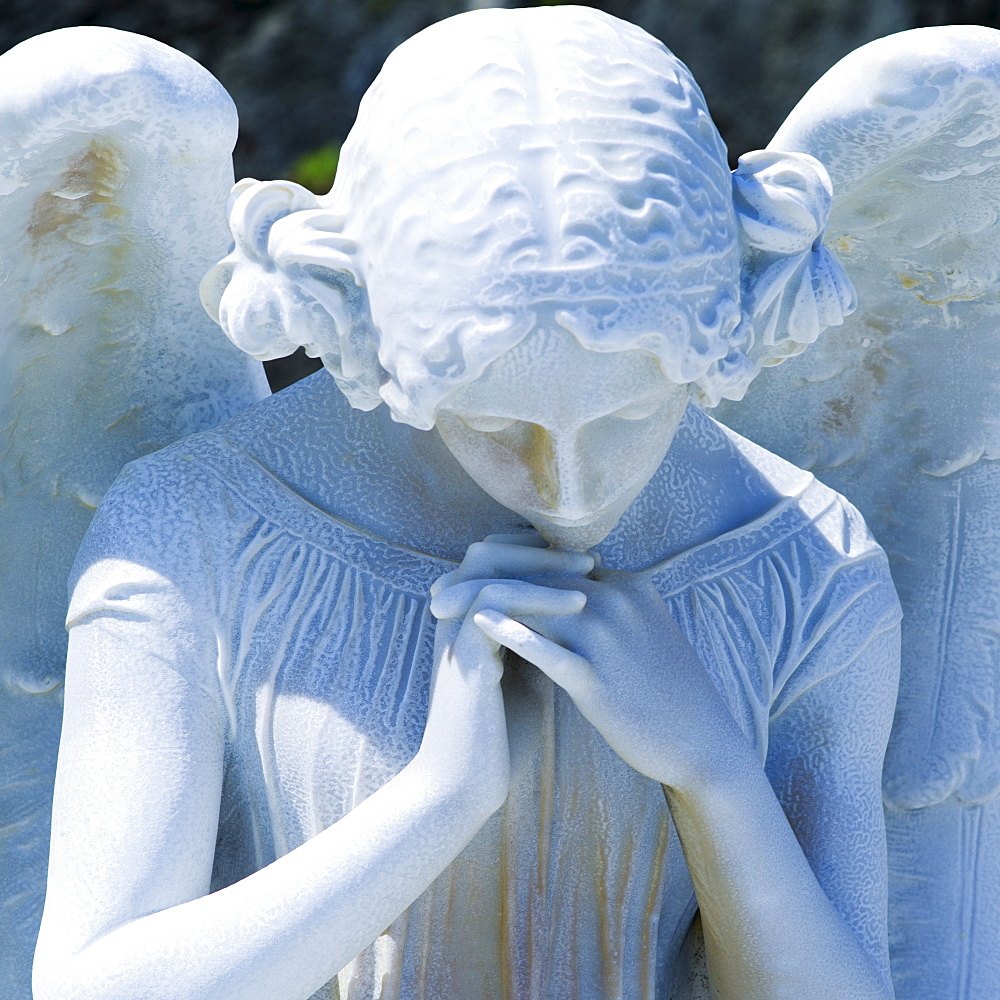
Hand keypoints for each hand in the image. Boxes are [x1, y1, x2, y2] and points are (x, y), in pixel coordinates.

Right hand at [420, 534, 592, 811]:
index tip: (584, 562)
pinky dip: (537, 597)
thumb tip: (579, 617)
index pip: (496, 562)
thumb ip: (541, 642)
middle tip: (587, 557)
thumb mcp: (529, 676)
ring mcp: (456, 633)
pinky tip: (577, 603)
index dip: (536, 553)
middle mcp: (457, 620)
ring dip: (542, 565)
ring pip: (488, 568)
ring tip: (589, 570)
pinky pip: (495, 603)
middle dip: (539, 549)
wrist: (468, 785)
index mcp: (470, 622)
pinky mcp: (464, 653)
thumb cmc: (502, 735)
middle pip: (488, 553)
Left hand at [464, 567, 745, 789]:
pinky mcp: (600, 680)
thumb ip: (607, 609)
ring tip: (442, 610)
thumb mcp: (644, 632)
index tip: (467, 578)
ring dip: (482, 604)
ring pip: (535, 606)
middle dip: (482, 580)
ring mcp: (609, 639)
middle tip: (438, 593)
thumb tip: (561, 599)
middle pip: (536, 577)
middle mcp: (617, 601)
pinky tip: (478, 630)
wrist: (704, 745)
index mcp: (628, 586)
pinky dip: (511, 635)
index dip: (506, 570)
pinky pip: (548, 650)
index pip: (553, 565)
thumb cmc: (669, 692)